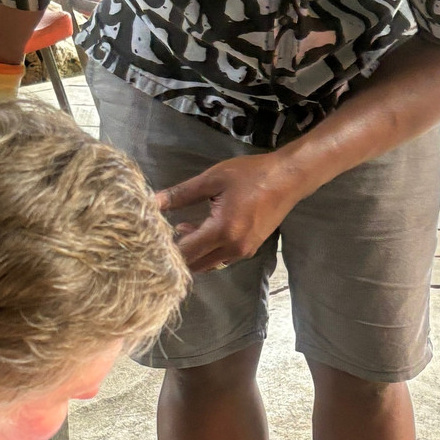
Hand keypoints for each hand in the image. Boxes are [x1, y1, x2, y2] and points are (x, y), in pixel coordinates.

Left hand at [158, 152, 309, 271]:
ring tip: (181, 228)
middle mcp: (233, 248)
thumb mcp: (213, 179)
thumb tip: (152, 202)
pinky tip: (201, 230)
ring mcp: (243, 252)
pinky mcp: (250, 249)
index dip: (167, 250)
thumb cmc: (251, 175)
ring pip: (209, 263)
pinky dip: (208, 250)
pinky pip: (221, 258)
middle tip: (162, 236)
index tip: (152, 240)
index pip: (186, 252)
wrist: (288, 179)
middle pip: (196, 264)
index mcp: (222, 231)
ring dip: (194, 252)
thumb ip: (182, 193)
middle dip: (178, 255)